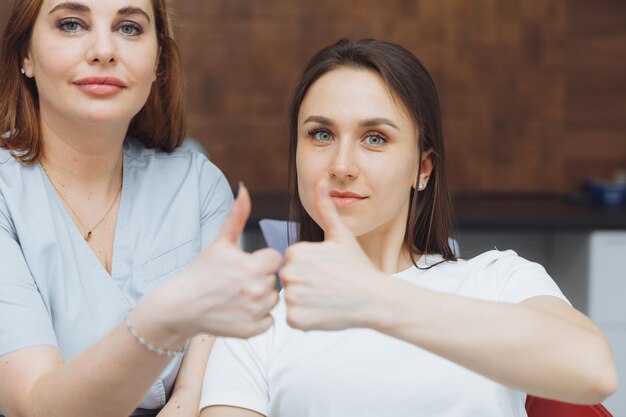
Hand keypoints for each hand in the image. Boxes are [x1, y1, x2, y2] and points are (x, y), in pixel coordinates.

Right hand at [152, 184, 280, 338]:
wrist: (181, 306)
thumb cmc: (201, 271)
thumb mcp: (220, 242)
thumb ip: (237, 215)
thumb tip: (244, 188)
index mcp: (252, 267)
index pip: (275, 259)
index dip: (261, 259)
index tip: (244, 264)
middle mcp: (256, 290)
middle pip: (274, 279)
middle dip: (260, 278)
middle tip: (237, 281)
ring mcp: (254, 312)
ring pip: (273, 300)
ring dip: (261, 297)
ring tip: (238, 295)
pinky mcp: (251, 330)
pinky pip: (269, 320)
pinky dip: (258, 317)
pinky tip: (240, 310)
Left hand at [280, 179, 386, 330]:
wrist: (374, 298)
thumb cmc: (358, 266)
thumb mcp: (340, 235)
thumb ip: (325, 208)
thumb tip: (321, 181)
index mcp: (295, 252)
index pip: (293, 261)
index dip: (311, 267)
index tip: (327, 270)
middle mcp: (289, 273)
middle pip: (290, 280)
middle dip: (306, 284)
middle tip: (328, 285)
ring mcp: (292, 297)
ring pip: (291, 300)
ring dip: (306, 302)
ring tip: (327, 297)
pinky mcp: (296, 319)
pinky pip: (294, 319)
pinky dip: (307, 318)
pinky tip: (324, 311)